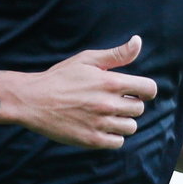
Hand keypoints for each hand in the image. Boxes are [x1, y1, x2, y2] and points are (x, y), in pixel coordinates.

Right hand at [14, 35, 157, 148]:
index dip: (145, 89)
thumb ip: (116, 54)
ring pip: (131, 127)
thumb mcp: (87, 60)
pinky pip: (118, 142)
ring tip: (106, 113)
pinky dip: (113, 135)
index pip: (149, 88)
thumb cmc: (61, 77)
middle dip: (130, 103)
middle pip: (139, 108)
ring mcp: (100, 123)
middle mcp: (109, 104)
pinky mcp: (92, 140)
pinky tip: (100, 125)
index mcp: (111, 82)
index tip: (136, 90)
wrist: (33, 100)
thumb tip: (138, 41)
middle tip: (112, 100)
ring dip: (122, 120)